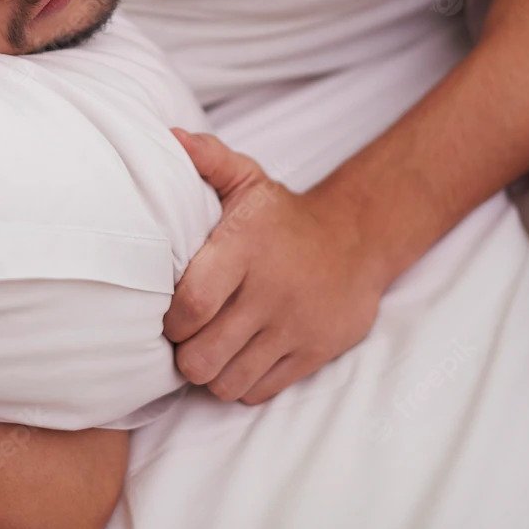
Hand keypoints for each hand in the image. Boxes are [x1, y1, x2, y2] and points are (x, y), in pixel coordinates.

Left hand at [163, 129, 386, 404]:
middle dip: (184, 355)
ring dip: (211, 373)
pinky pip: (259, 390)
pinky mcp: (314, 352)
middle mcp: (271, 291)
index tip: (170, 316)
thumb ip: (208, 159)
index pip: (192, 304)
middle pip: (203, 355)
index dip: (170, 321)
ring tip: (211, 350)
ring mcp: (295, 326)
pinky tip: (240, 358)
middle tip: (186, 340)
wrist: (357, 239)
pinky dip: (241, 383)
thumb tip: (170, 137)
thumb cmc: (283, 217)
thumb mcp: (250, 179)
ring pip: (227, 380)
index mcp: (246, 248)